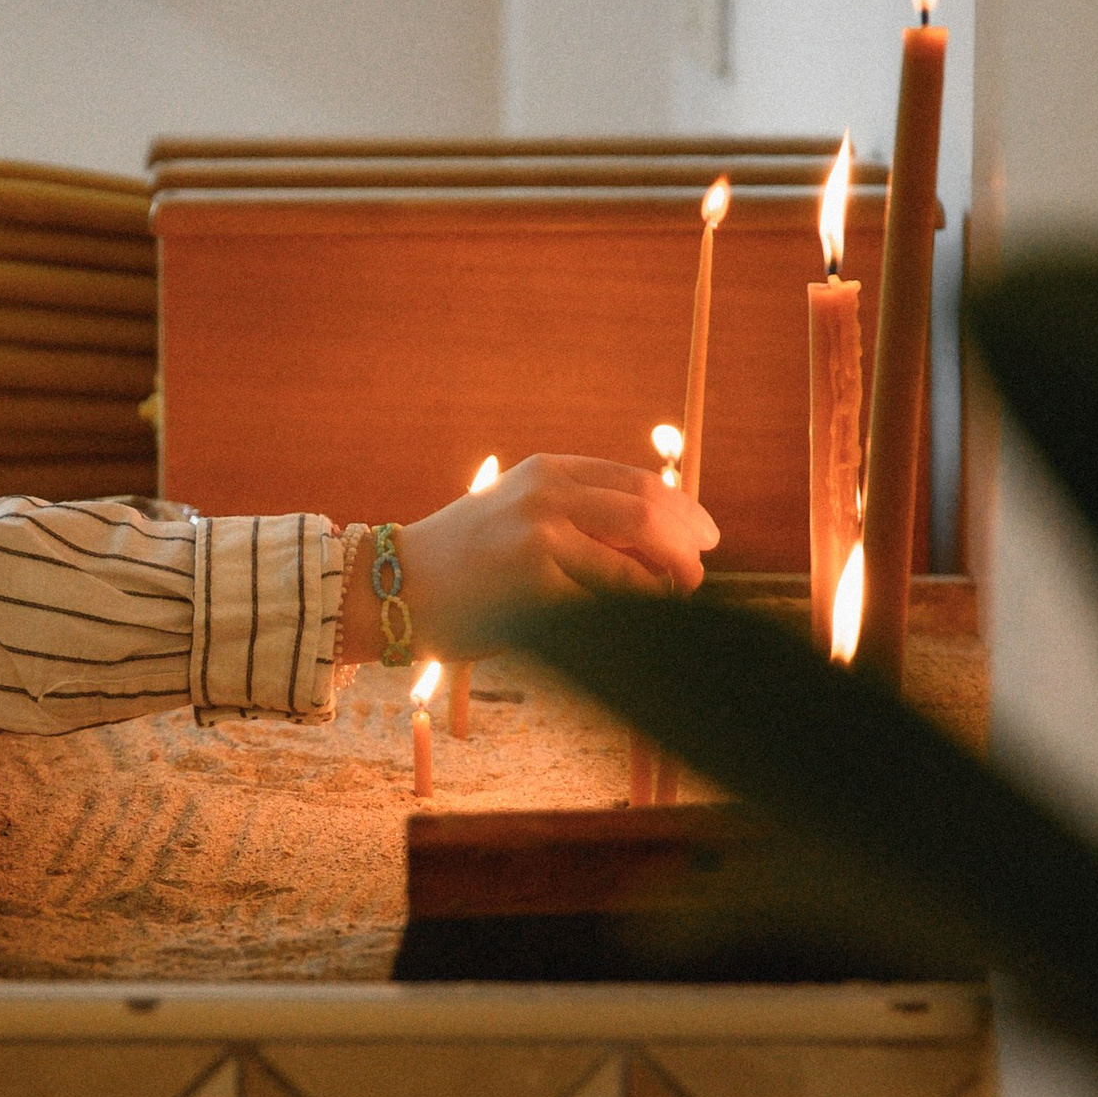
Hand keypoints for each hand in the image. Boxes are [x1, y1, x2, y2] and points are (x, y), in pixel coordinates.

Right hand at [336, 454, 716, 666]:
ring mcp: (538, 539)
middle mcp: (545, 496)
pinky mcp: (532, 587)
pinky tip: (641, 624)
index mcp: (547, 471)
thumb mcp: (516, 511)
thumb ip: (575, 513)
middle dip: (686, 547)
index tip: (706, 533)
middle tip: (698, 575)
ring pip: (633, 562)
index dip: (684, 509)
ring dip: (666, 587)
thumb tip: (658, 539)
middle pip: (647, 514)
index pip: (637, 482)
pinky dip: (633, 615)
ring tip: (674, 603)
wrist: (391, 589)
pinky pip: (604, 603)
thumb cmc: (461, 560)